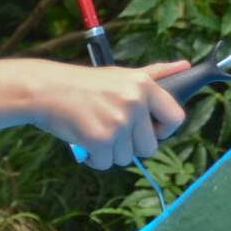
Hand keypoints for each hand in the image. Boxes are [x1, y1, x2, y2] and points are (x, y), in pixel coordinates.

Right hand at [36, 60, 185, 169]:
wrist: (45, 90)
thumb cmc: (84, 84)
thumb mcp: (121, 75)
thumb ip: (155, 74)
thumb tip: (185, 66)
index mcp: (144, 85)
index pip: (175, 118)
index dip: (162, 130)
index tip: (147, 128)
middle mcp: (134, 102)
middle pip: (149, 147)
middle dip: (130, 145)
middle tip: (110, 128)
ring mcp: (118, 121)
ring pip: (126, 158)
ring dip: (109, 151)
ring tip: (93, 130)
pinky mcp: (100, 139)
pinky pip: (106, 164)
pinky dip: (94, 158)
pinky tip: (84, 140)